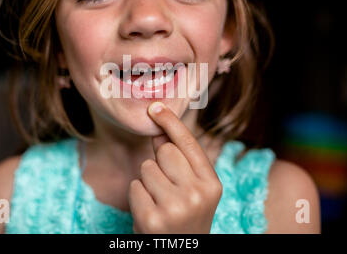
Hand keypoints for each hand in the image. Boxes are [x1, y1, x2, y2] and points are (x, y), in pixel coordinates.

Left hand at [128, 102, 222, 233]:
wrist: (181, 251)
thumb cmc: (185, 217)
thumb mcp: (193, 190)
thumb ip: (179, 160)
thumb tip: (158, 130)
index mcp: (212, 184)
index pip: (189, 143)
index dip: (171, 122)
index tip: (155, 107)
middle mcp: (197, 195)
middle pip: (165, 151)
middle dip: (159, 163)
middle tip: (166, 186)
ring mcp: (175, 208)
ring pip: (146, 168)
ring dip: (147, 182)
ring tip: (158, 202)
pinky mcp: (152, 219)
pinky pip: (134, 186)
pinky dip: (137, 197)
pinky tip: (149, 212)